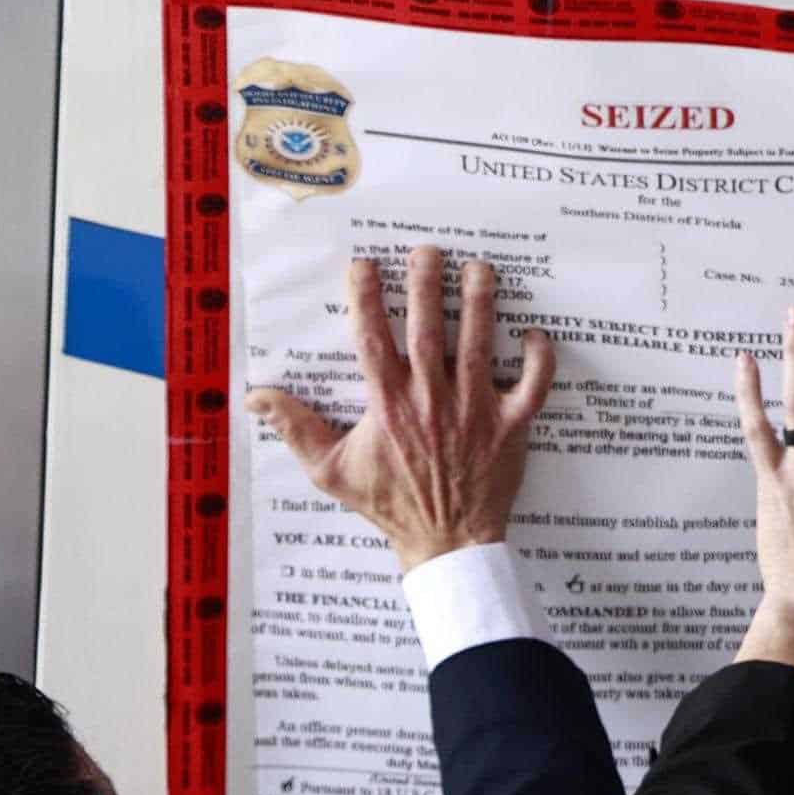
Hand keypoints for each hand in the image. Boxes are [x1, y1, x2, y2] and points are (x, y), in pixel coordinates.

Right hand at [246, 246, 556, 567]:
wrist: (445, 544)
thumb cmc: (389, 505)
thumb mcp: (331, 471)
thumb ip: (295, 429)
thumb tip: (255, 398)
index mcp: (388, 407)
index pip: (372, 341)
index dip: (366, 298)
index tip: (363, 265)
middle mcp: (431, 401)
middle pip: (427, 331)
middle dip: (426, 285)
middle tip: (427, 250)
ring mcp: (474, 412)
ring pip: (478, 346)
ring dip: (479, 303)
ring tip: (479, 268)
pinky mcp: (511, 427)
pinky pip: (532, 386)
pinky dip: (538, 359)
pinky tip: (533, 333)